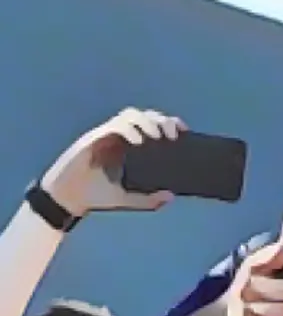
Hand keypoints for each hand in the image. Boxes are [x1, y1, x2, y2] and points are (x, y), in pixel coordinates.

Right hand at [41, 108, 186, 216]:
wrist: (66, 200)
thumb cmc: (94, 196)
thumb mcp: (126, 199)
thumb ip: (147, 199)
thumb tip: (171, 196)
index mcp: (128, 146)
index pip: (152, 125)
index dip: (168, 123)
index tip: (183, 131)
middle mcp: (119, 137)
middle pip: (145, 115)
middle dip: (162, 120)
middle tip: (172, 135)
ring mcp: (105, 136)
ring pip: (130, 115)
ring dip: (146, 121)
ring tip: (155, 136)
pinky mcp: (93, 139)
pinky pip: (113, 126)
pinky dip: (128, 129)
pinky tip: (137, 141)